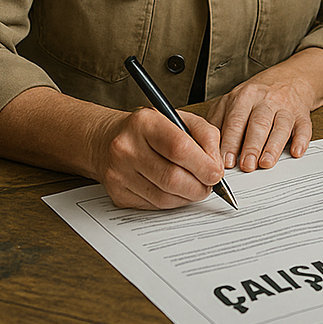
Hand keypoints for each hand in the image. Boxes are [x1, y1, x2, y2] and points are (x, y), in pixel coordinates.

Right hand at [89, 106, 225, 209]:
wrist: (106, 140)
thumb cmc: (150, 128)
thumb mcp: (180, 118)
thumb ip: (205, 135)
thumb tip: (216, 165)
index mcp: (145, 123)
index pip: (179, 148)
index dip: (203, 164)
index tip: (217, 173)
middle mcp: (127, 148)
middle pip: (172, 178)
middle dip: (199, 186)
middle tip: (210, 184)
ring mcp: (119, 174)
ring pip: (164, 197)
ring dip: (188, 196)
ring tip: (196, 186)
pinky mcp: (118, 195)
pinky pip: (154, 205)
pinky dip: (173, 201)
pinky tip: (177, 191)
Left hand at [204, 49, 322, 172]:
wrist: (288, 80)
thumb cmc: (255, 98)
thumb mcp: (232, 102)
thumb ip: (219, 122)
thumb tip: (208, 150)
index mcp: (244, 97)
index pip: (235, 120)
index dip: (230, 142)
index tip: (224, 162)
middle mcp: (265, 100)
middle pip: (258, 123)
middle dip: (251, 146)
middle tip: (245, 166)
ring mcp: (286, 107)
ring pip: (280, 126)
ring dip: (273, 146)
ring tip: (265, 163)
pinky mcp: (302, 115)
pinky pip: (304, 127)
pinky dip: (302, 140)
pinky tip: (296, 151)